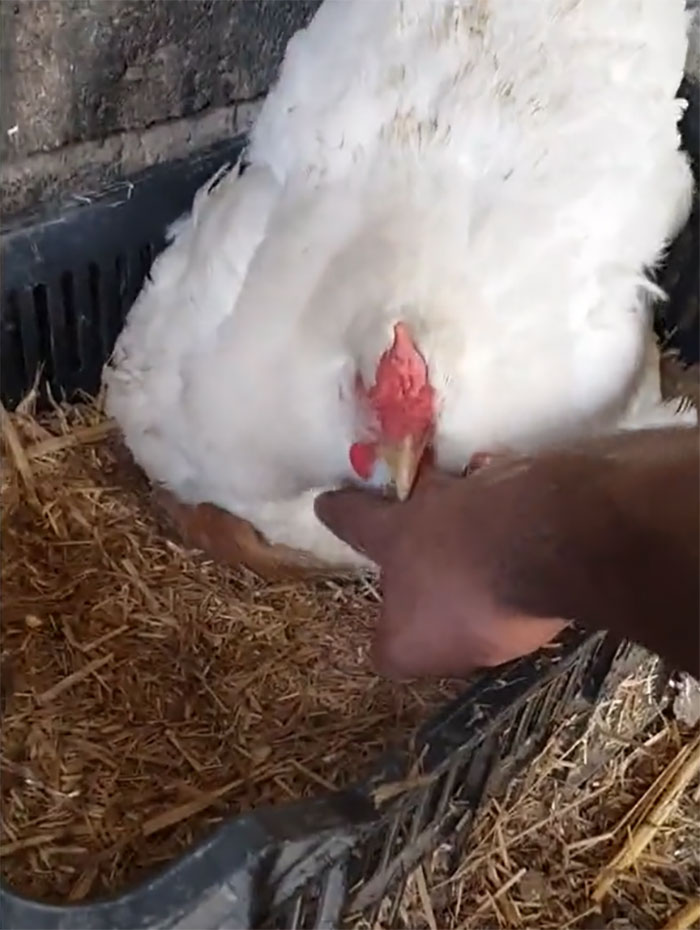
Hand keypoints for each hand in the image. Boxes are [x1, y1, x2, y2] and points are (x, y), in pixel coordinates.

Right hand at [314, 459, 570, 679]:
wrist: (556, 550)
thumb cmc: (469, 597)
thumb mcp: (414, 645)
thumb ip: (393, 648)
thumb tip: (385, 652)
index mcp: (399, 532)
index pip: (354, 518)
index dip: (337, 512)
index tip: (325, 501)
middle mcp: (441, 497)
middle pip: (419, 489)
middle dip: (416, 498)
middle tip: (421, 509)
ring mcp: (495, 483)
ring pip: (477, 490)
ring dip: (478, 509)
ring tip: (492, 535)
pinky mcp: (546, 483)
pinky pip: (528, 496)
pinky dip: (528, 515)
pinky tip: (543, 539)